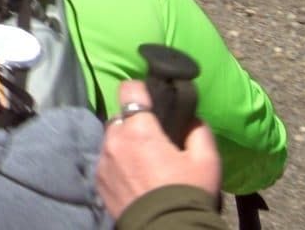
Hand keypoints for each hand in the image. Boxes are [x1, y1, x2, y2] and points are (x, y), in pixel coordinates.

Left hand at [97, 80, 221, 218]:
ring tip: (143, 158)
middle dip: (135, 122)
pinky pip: (106, 159)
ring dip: (124, 141)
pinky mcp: (98, 179)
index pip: (129, 89)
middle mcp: (114, 139)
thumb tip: (190, 118)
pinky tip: (133, 174)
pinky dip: (117, 161)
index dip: (141, 91)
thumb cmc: (187, 192)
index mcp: (139, 130)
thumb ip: (198, 130)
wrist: (166, 228)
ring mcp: (103, 160)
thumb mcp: (206, 160)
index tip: (152, 99)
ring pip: (111, 137)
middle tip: (153, 137)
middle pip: (121, 116)